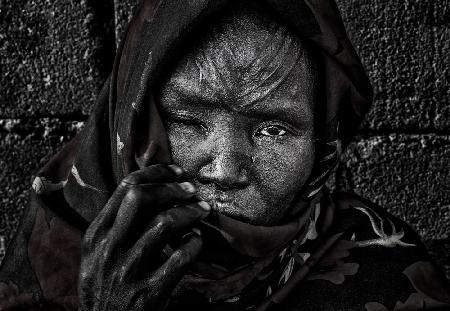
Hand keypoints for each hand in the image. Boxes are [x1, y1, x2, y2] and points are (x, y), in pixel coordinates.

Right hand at [78, 164, 209, 310]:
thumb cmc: (105, 286)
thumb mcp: (97, 254)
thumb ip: (116, 226)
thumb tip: (152, 190)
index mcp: (96, 234)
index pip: (125, 187)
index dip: (157, 173)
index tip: (177, 173)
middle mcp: (108, 249)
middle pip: (141, 197)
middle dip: (172, 188)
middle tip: (192, 190)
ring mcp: (128, 271)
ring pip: (164, 223)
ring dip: (190, 212)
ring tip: (203, 211)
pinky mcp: (149, 293)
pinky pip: (180, 258)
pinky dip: (194, 244)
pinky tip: (197, 241)